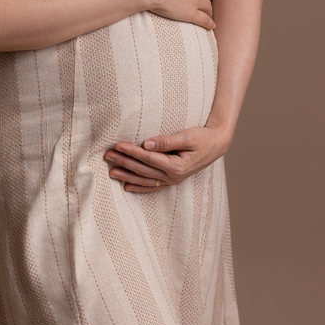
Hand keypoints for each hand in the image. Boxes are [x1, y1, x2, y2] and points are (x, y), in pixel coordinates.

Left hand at [103, 124, 231, 192]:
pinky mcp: (173, 180)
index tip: (118, 145)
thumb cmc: (203, 137)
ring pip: (145, 180)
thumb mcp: (187, 136)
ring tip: (111, 172)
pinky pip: (153, 187)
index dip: (132, 152)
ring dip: (127, 176)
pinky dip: (140, 187)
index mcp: (176, 166)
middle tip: (108, 156)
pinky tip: (127, 187)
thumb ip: (167, 141)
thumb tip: (146, 144)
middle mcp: (173, 176)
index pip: (148, 158)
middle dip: (124, 162)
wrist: (217, 144)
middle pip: (143, 170)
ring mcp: (173, 180)